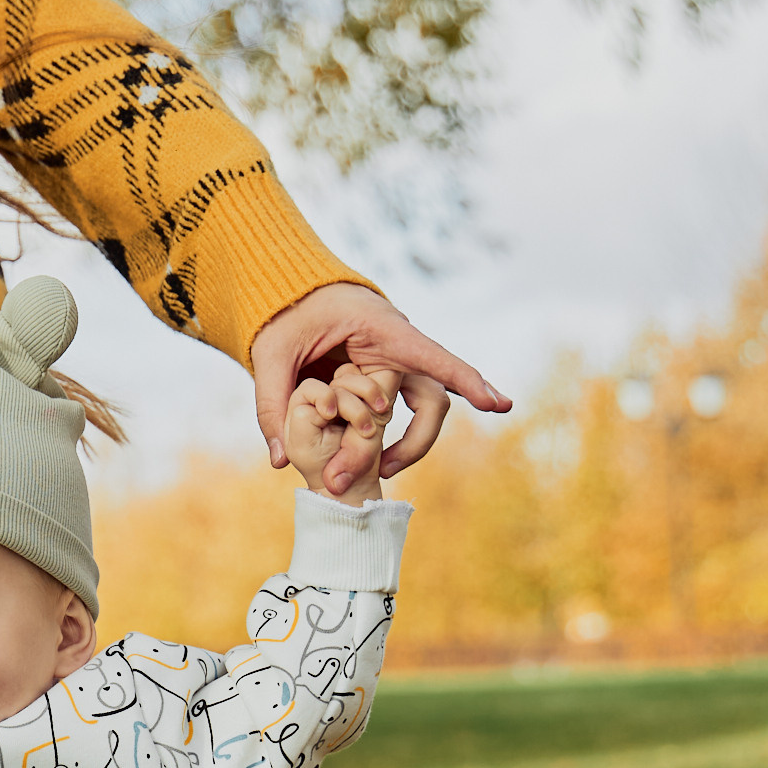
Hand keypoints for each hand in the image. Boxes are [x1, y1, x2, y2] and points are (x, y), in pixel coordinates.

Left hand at [250, 285, 508, 496]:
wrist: (290, 297)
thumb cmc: (285, 315)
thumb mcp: (270, 354)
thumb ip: (272, 404)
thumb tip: (278, 461)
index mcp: (378, 328)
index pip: (431, 356)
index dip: (466, 380)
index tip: (498, 405)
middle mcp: (397, 346)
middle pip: (432, 396)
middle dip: (418, 439)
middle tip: (385, 470)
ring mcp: (395, 363)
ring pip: (423, 407)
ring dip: (407, 444)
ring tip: (375, 470)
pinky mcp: (386, 377)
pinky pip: (405, 408)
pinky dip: (397, 436)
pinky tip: (385, 461)